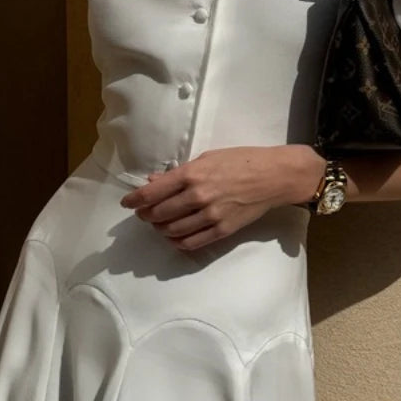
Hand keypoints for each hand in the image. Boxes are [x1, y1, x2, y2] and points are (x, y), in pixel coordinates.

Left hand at [119, 146, 298, 250]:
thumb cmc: (240, 161)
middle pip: (159, 214)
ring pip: (173, 230)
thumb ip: (178, 173)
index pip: (152, 193)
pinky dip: (178, 242)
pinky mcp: (222, 230)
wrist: (272, 176)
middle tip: (144, 214)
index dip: (135, 200)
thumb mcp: (207, 158)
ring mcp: (210, 215)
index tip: (127, 203)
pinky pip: (192, 242)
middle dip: (146, 215)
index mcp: (191, 174)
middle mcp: (197, 196)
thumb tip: (153, 182)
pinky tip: (175, 238)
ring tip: (159, 224)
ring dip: (160, 229)